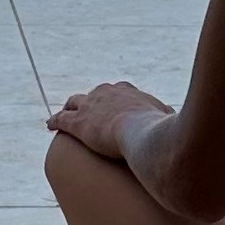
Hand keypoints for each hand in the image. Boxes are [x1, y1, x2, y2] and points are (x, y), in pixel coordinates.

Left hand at [48, 81, 171, 159]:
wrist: (141, 133)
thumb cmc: (158, 129)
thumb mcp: (167, 121)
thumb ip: (167, 119)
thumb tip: (174, 119)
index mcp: (127, 92)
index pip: (119, 91)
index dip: (115, 98)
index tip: (115, 105)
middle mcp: (106, 93)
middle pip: (95, 93)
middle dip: (92, 100)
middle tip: (90, 109)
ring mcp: (90, 106)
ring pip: (74, 102)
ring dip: (70, 107)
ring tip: (67, 113)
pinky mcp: (78, 123)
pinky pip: (62, 119)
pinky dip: (55, 121)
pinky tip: (50, 125)